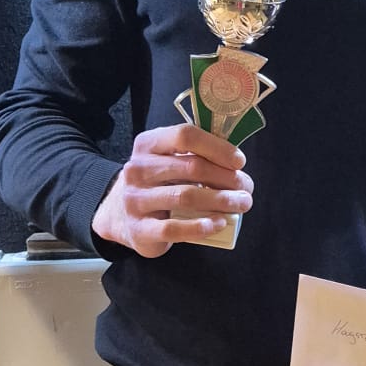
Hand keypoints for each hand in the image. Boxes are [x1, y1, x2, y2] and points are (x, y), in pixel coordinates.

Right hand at [91, 122, 252, 258]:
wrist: (119, 215)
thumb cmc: (157, 183)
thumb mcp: (167, 161)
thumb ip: (195, 155)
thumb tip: (236, 163)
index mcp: (148, 144)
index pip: (185, 136)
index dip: (217, 147)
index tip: (239, 162)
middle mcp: (137, 169)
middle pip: (191, 168)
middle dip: (226, 178)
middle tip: (246, 188)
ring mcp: (135, 199)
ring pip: (186, 196)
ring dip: (221, 200)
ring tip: (241, 204)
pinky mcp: (139, 229)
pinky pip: (173, 228)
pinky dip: (200, 227)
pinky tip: (218, 223)